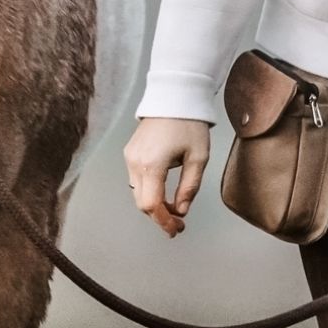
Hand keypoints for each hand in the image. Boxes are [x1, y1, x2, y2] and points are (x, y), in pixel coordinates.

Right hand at [123, 117, 211, 237]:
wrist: (173, 97)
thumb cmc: (189, 124)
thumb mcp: (198, 157)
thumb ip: (189, 187)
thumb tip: (181, 211)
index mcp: (152, 165)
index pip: (152, 205)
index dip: (164, 222)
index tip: (177, 229)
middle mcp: (135, 163)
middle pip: (142, 203)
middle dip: (160, 216)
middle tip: (178, 223)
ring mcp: (130, 157)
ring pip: (137, 193)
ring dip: (154, 205)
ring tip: (173, 209)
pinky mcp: (130, 153)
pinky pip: (136, 180)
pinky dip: (148, 191)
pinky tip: (163, 193)